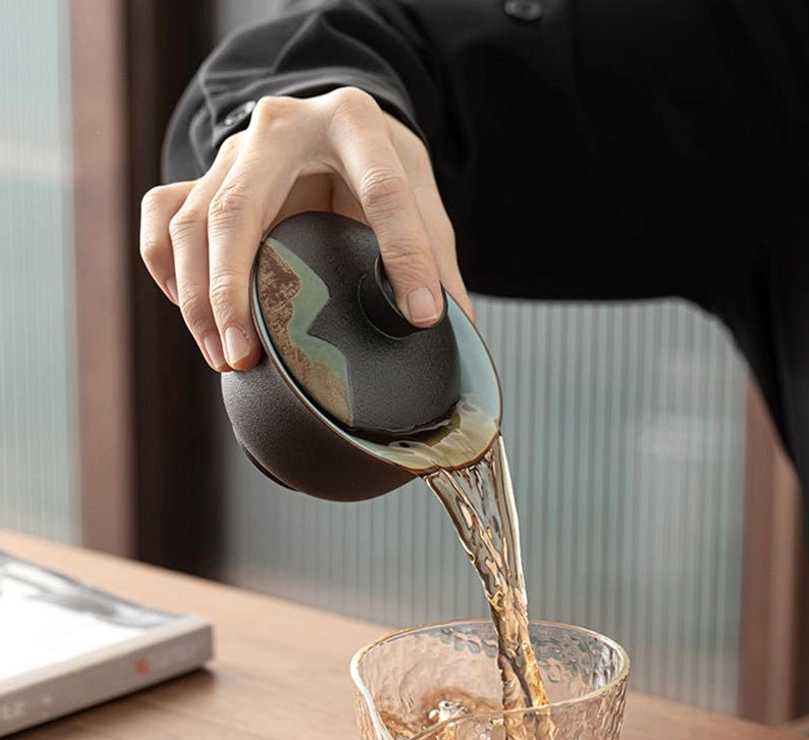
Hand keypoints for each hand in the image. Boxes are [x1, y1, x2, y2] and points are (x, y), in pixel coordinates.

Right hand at [139, 87, 473, 371]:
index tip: (421, 317)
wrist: (338, 128)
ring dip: (198, 298)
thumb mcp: (421, 198)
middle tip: (247, 355)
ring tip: (225, 357)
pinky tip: (187, 309)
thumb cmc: (380, 165)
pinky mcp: (205, 174)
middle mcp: (282, 128)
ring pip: (191, 221)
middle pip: (238, 208)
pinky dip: (165, 265)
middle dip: (233, 291)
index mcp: (354, 123)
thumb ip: (435, 258)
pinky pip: (163, 215)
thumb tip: (453, 332)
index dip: (405, 256)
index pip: (382, 191)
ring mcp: (234, 150)